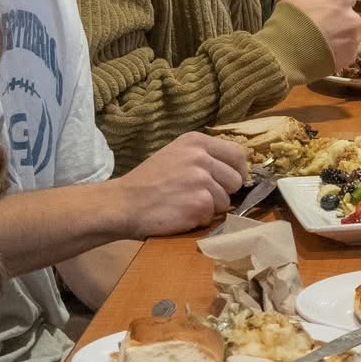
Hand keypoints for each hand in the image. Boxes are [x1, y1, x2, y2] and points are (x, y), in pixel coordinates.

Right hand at [116, 130, 247, 235]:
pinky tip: (180, 214)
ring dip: (209, 208)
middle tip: (200, 197)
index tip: (229, 182)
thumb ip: (203, 157)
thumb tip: (235, 170)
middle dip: (223, 192)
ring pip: (225, 201)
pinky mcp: (200, 203)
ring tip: (184, 204)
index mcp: (196, 141)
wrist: (123, 203)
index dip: (237, 171)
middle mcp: (201, 157)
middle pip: (236, 180)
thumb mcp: (176, 155)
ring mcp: (201, 180)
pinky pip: (212, 216)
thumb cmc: (148, 182)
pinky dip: (198, 220)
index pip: (238, 154)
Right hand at [277, 0, 360, 70]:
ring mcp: (354, 39)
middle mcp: (353, 17)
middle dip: (334, 21)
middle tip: (313, 30)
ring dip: (337, 37)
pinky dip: (337, 52)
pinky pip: (347, 51)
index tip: (314, 13)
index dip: (328, 5)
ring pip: (348, 34)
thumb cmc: (288, 20)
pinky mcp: (351, 57)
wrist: (284, 56)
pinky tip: (320, 53)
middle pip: (346, 17)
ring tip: (316, 44)